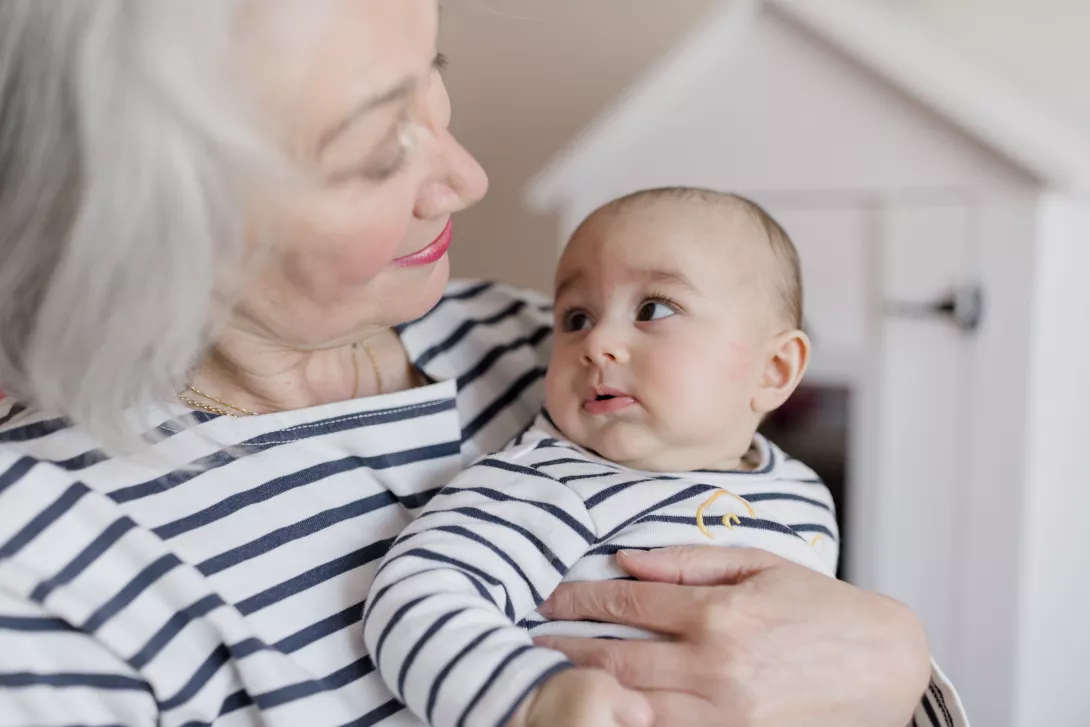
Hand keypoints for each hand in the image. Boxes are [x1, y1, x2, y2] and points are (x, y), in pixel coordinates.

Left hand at [535, 547, 931, 726]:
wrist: (885, 667)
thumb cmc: (821, 607)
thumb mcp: (759, 565)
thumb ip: (688, 561)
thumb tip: (626, 559)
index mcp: (719, 613)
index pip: (630, 603)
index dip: (583, 599)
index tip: (553, 597)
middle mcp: (715, 666)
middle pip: (618, 659)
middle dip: (568, 650)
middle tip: (534, 643)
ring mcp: (724, 714)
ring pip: (633, 706)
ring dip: (586, 692)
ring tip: (551, 681)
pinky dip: (632, 722)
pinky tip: (606, 710)